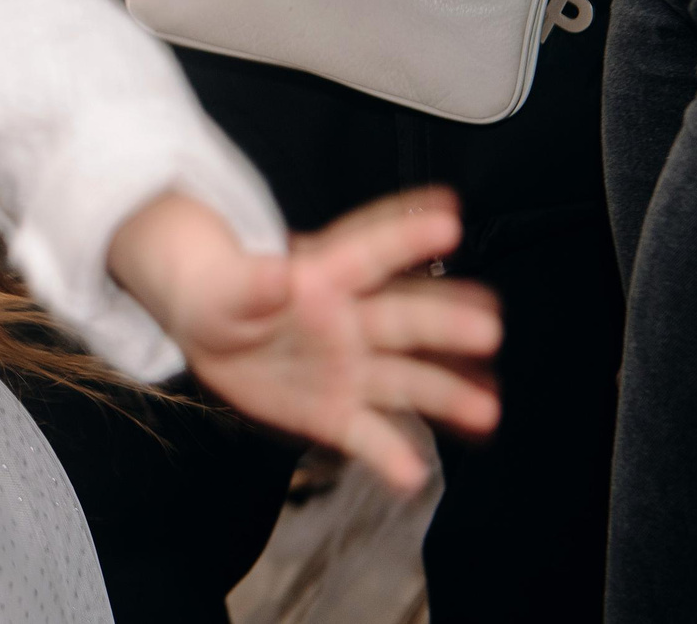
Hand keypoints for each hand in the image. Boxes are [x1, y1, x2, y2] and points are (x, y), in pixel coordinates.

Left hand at [109, 188, 501, 492]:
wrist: (208, 332)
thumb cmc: (224, 292)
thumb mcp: (227, 284)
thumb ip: (253, 282)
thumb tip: (279, 273)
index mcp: (323, 277)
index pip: (369, 253)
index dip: (406, 237)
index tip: (450, 220)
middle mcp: (351, 322)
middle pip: (404, 320)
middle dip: (446, 323)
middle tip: (488, 326)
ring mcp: (350, 368)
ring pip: (406, 379)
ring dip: (446, 393)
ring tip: (487, 407)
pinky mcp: (336, 412)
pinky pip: (368, 434)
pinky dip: (391, 455)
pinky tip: (414, 476)